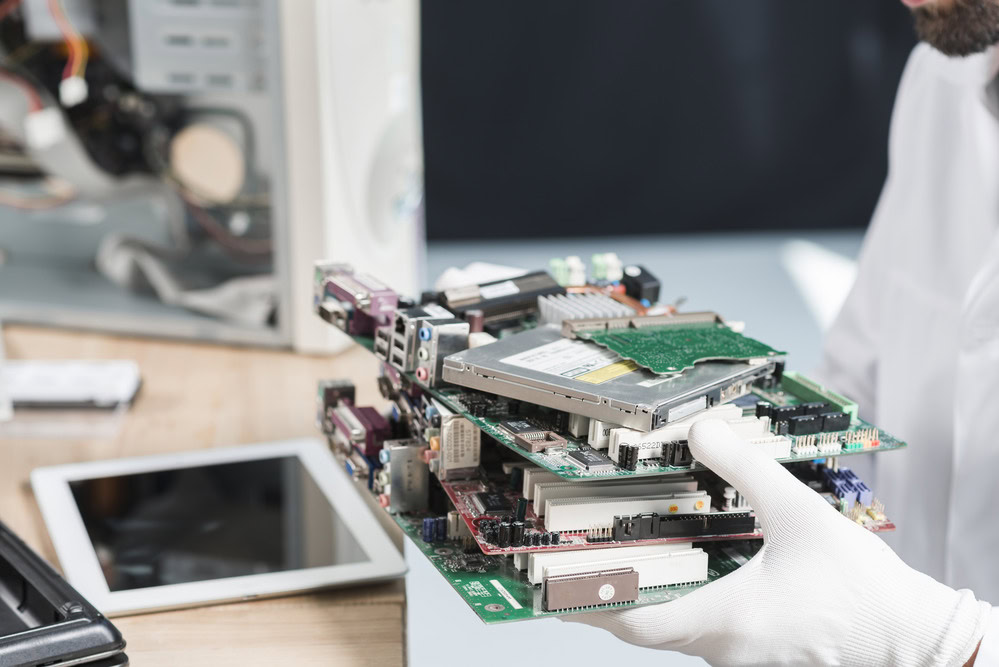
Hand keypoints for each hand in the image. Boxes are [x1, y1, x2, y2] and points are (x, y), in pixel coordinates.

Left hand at [566, 420, 990, 665]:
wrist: (914, 641)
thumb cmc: (863, 593)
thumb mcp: (800, 514)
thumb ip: (745, 467)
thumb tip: (703, 430)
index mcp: (725, 620)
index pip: (633, 620)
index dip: (586, 603)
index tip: (550, 585)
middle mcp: (724, 649)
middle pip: (644, 628)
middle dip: (606, 599)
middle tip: (574, 567)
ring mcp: (740, 659)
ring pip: (673, 633)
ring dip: (644, 600)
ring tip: (619, 563)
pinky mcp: (757, 656)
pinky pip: (704, 635)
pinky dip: (680, 607)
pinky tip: (685, 576)